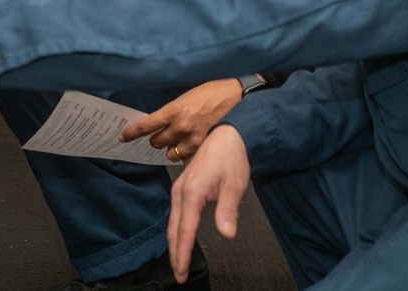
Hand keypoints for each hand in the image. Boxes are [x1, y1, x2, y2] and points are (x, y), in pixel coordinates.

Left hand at [119, 79, 242, 161]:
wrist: (238, 96)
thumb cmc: (214, 92)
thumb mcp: (187, 96)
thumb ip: (173, 110)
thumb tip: (161, 121)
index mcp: (174, 110)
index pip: (145, 126)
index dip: (131, 133)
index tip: (123, 137)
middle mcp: (181, 126)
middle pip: (156, 143)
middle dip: (156, 140)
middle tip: (161, 135)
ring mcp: (193, 139)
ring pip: (170, 153)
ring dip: (171, 148)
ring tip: (179, 141)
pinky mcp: (204, 147)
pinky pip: (186, 158)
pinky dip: (186, 154)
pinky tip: (191, 146)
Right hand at [168, 125, 249, 282]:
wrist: (229, 134)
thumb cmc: (232, 157)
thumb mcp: (234, 185)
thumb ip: (227, 211)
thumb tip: (226, 234)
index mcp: (191, 193)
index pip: (184, 231)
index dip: (182, 253)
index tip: (180, 272)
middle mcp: (180, 191)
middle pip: (173, 228)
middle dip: (175, 253)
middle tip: (178, 274)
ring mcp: (180, 187)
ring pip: (173, 221)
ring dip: (174, 242)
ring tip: (178, 260)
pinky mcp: (184, 185)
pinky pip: (176, 212)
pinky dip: (176, 228)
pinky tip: (180, 235)